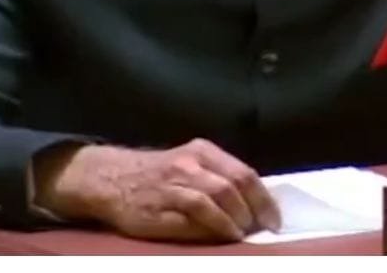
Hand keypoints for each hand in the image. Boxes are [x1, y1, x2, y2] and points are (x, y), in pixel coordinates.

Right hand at [33, 139, 281, 241]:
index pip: (244, 173)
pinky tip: (223, 236)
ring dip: (235, 220)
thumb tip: (257, 204)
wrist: (111, 179)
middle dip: (253, 210)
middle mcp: (190, 163)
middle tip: (261, 229)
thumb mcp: (191, 164)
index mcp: (203, 151)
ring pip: (216, 198)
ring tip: (243, 233)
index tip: (275, 218)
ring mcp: (174, 184)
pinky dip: (214, 227)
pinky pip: (194, 216)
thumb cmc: (159, 175)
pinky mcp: (160, 207)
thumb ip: (220, 178)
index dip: (264, 198)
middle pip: (234, 186)